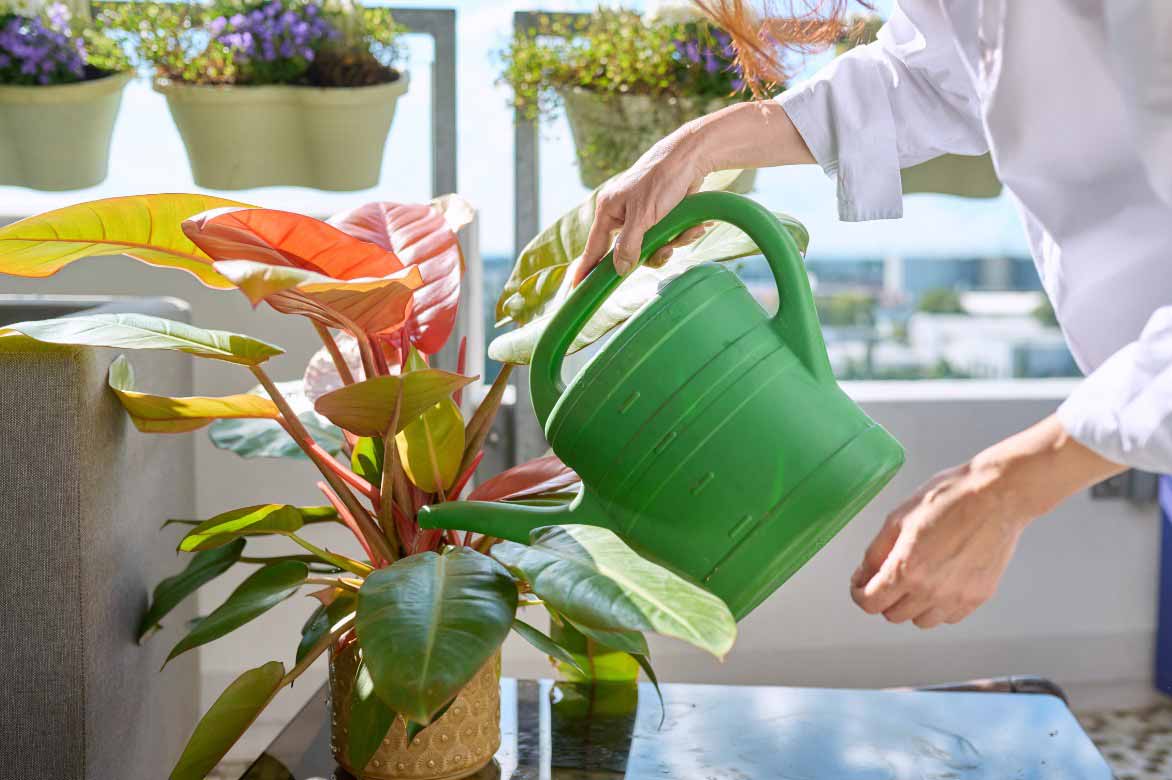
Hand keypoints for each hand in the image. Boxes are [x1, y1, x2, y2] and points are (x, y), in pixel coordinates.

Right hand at [572, 126, 709, 286]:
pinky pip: (666, 237)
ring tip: (687, 230)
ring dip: (671, 242)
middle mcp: (622, 214)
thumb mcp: (644, 216)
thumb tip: (620, 271)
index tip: (578, 288)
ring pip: (651, 246)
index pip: (594, 248)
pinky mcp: (660, 215)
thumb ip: (629, 245)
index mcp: (609, 210)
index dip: (587, 269)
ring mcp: (642, 215)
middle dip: (652, 253)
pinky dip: (681, 234)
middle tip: (665, 250)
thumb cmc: (662, 180)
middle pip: (628, 252)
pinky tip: (694, 225)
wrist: (692, 157)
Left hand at [850, 415, 1124, 627]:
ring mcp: (957, 597)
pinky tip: (939, 582)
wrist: (996, 496)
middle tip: (887, 575)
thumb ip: (876, 552)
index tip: (861, 584)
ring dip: (911, 605)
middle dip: (883, 597)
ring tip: (916, 578)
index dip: (859, 593)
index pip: (870, 603)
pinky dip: (938, 606)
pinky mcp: (978, 597)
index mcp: (906, 569)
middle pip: (892, 615)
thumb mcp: (898, 518)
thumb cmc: (950, 498)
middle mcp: (931, 591)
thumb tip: (863, 574)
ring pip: (920, 621)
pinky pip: (948, 617)